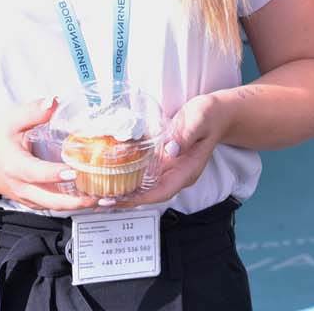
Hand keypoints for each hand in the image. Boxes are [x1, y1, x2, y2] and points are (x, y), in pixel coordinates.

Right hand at [0, 96, 97, 212]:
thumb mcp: (9, 122)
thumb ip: (31, 112)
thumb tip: (53, 101)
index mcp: (15, 166)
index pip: (36, 173)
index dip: (54, 174)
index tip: (74, 171)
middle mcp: (22, 187)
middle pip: (49, 200)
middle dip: (74, 201)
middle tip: (97, 196)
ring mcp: (28, 198)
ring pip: (54, 207)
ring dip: (78, 206)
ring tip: (102, 201)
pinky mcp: (33, 202)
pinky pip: (53, 207)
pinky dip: (72, 206)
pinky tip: (91, 200)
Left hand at [102, 93, 224, 208]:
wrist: (217, 113)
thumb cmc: (209, 115)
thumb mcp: (199, 119)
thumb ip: (185, 135)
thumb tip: (169, 150)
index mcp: (187, 171)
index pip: (162, 192)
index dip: (139, 199)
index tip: (118, 200)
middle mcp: (177, 175)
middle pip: (148, 195)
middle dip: (123, 199)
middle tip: (96, 199)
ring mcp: (169, 169)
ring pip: (144, 187)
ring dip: (121, 191)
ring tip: (96, 192)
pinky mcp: (162, 161)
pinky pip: (143, 174)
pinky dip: (126, 176)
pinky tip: (109, 174)